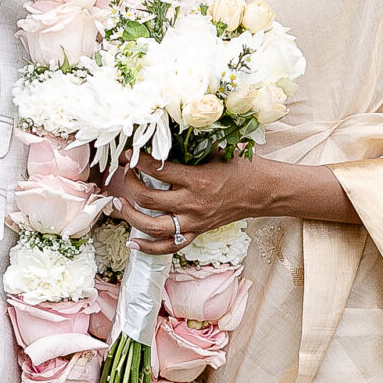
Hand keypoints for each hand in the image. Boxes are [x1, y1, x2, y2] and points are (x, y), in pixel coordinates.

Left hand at [104, 155, 259, 254]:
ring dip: (130, 215)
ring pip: (152, 226)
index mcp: (197, 180)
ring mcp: (194, 222)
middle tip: (125, 173)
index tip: (129, 154)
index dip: (138, 161)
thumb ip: (192, 145)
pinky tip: (132, 242)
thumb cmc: (243, 167)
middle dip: (129, 184)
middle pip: (148, 199)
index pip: (157, 170)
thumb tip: (165, 135)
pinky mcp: (197, 232)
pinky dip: (148, 247)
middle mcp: (193, 204)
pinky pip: (169, 246)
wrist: (263, 192)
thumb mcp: (218, 149)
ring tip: (118, 204)